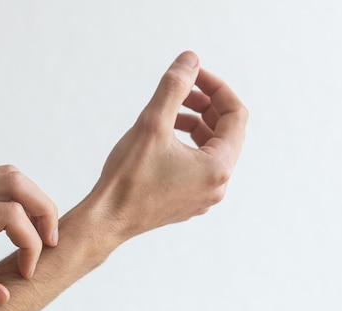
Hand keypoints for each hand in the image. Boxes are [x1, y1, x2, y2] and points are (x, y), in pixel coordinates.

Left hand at [0, 165, 58, 308]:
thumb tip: (5, 296)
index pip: (9, 215)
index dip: (30, 242)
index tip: (26, 271)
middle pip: (18, 182)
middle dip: (45, 211)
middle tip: (51, 243)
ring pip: (8, 174)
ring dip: (33, 199)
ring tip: (39, 233)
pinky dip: (16, 195)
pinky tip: (15, 221)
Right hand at [88, 51, 247, 244]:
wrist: (106, 220)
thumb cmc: (128, 179)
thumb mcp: (152, 124)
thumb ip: (174, 88)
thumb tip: (190, 60)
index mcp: (217, 167)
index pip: (235, 115)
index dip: (216, 88)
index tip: (193, 74)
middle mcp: (216, 185)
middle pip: (225, 133)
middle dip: (205, 106)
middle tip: (181, 89)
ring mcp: (202, 197)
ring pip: (210, 150)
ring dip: (194, 125)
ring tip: (168, 113)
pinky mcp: (186, 202)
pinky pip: (197, 167)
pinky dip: (186, 147)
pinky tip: (161, 139)